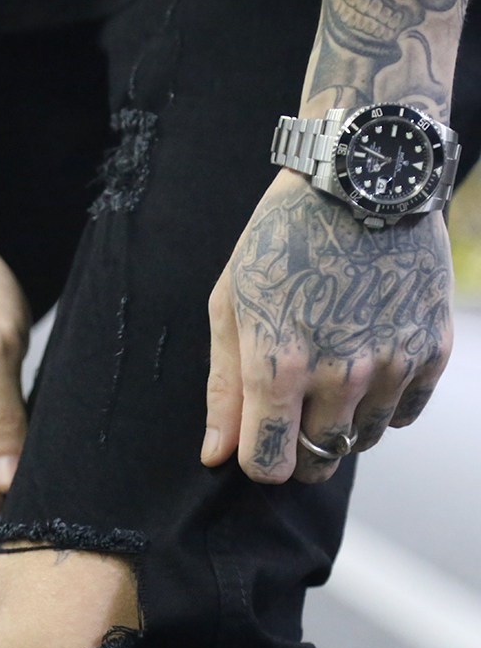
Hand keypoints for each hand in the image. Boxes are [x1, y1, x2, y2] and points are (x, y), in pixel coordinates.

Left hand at [201, 170, 452, 483]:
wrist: (358, 183)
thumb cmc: (279, 243)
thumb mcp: (231, 306)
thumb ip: (224, 388)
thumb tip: (216, 455)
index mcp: (279, 364)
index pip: (269, 464)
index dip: (257, 461)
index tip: (257, 441)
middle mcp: (341, 373)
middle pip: (318, 462)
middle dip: (298, 452)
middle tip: (291, 416)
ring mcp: (393, 363)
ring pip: (362, 440)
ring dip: (339, 426)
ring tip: (327, 376)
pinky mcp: (432, 349)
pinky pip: (404, 415)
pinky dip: (381, 404)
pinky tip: (365, 364)